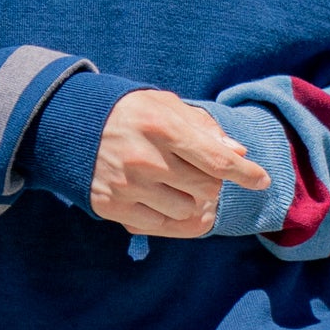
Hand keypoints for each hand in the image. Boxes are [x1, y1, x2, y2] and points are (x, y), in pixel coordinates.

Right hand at [89, 90, 272, 240]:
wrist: (66, 124)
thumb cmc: (127, 112)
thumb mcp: (164, 105)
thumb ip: (203, 128)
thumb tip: (238, 153)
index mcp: (161, 126)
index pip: (215, 159)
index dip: (245, 173)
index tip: (263, 180)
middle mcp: (144, 158)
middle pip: (205, 187)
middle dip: (213, 182)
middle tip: (201, 171)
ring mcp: (126, 185)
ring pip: (186, 210)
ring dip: (192, 201)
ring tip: (177, 183)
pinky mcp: (111, 205)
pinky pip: (159, 225)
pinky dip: (170, 215)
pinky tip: (162, 198)